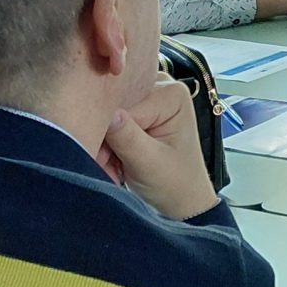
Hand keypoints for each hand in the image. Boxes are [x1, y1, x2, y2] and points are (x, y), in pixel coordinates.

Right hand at [104, 72, 220, 220]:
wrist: (182, 200)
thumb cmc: (175, 183)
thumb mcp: (149, 163)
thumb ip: (127, 137)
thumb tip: (108, 113)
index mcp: (171, 93)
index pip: (125, 105)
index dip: (110, 132)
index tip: (106, 160)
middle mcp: (160, 86)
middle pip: (115, 105)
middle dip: (106, 138)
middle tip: (108, 166)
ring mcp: (147, 97)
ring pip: (108, 115)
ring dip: (105, 144)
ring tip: (114, 167)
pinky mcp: (137, 110)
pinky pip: (109, 121)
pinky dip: (107, 144)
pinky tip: (115, 161)